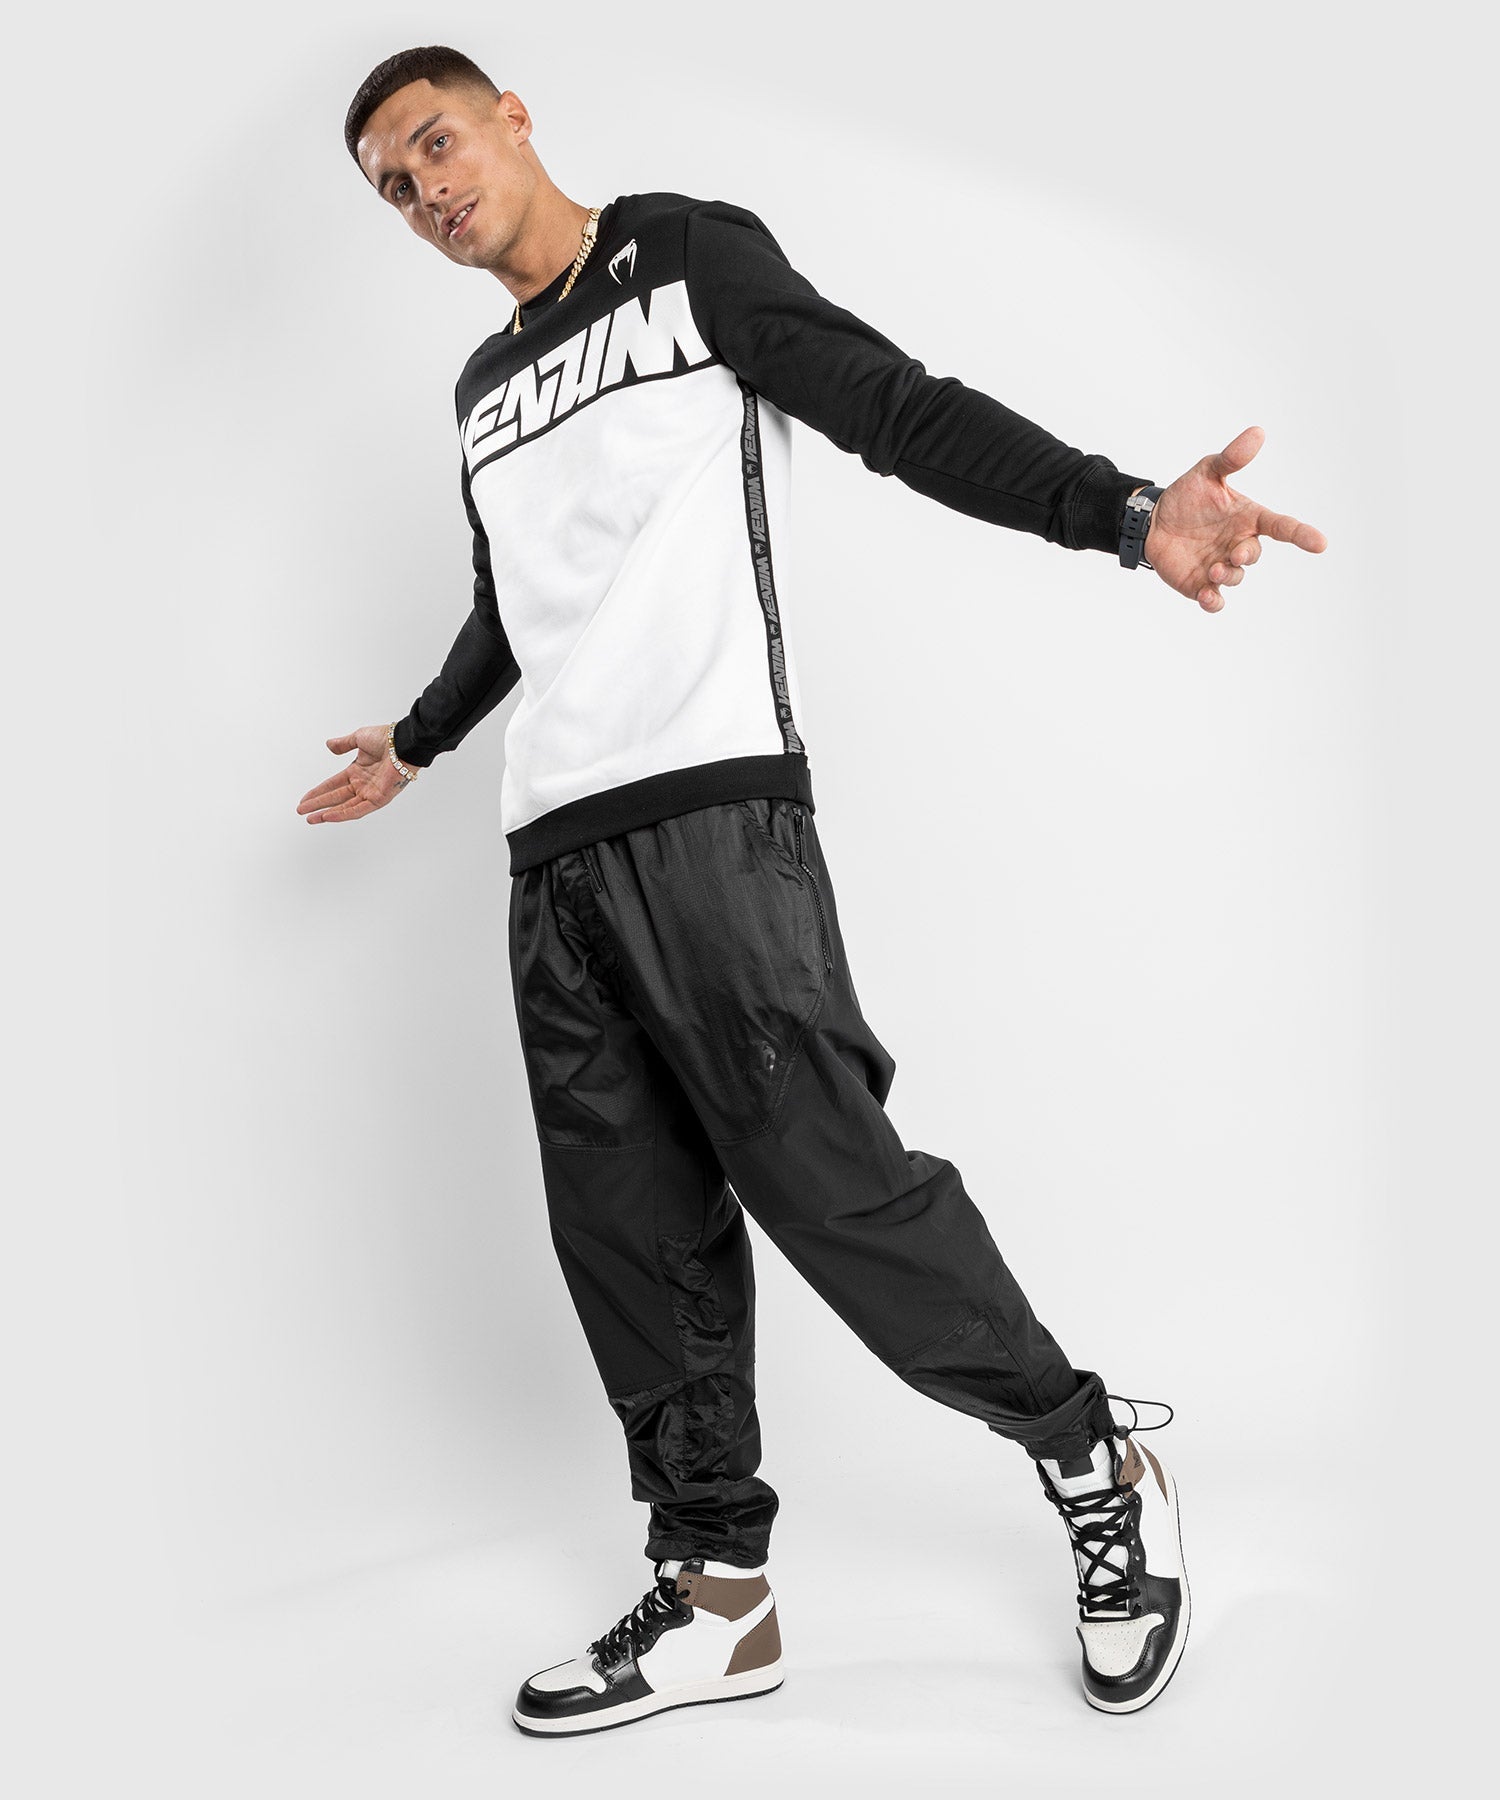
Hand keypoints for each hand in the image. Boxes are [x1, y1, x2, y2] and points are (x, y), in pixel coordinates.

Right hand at [297, 724, 413, 823]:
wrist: (402, 743)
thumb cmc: (387, 738)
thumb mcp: (359, 738)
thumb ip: (344, 744)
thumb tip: (330, 745)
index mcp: (357, 771)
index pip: (333, 784)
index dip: (318, 791)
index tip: (305, 798)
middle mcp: (362, 784)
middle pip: (335, 797)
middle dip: (317, 804)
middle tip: (301, 810)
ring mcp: (370, 793)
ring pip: (344, 806)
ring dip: (326, 813)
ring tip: (310, 818)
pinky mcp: (378, 799)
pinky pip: (357, 809)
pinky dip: (342, 814)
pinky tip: (328, 817)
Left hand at [1141, 425, 1326, 612]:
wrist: (1153, 520)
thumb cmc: (1186, 496)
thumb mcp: (1207, 472)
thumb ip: (1231, 459)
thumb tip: (1257, 432)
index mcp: (1247, 519)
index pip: (1281, 526)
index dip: (1301, 534)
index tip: (1320, 543)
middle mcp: (1237, 544)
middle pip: (1253, 555)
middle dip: (1247, 556)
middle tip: (1232, 554)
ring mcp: (1220, 566)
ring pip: (1235, 578)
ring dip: (1228, 576)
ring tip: (1213, 569)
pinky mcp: (1200, 584)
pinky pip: (1214, 600)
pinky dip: (1214, 602)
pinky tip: (1208, 596)